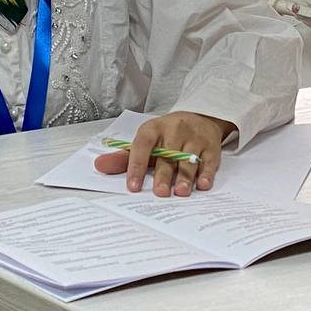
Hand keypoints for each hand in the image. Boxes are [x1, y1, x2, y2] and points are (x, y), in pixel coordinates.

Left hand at [93, 112, 233, 197]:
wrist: (200, 117)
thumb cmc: (167, 135)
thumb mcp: (146, 141)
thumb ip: (123, 157)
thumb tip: (99, 165)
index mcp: (153, 129)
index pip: (142, 146)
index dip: (137, 165)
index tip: (133, 186)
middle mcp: (174, 130)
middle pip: (168, 155)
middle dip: (163, 175)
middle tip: (159, 193)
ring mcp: (194, 138)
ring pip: (189, 158)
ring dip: (185, 176)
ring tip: (180, 193)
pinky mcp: (212, 146)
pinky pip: (209, 161)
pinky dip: (207, 173)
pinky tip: (203, 185)